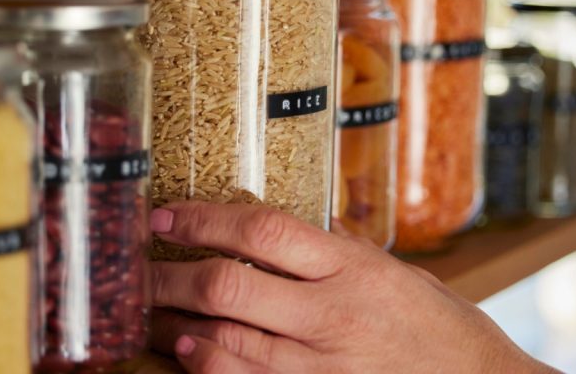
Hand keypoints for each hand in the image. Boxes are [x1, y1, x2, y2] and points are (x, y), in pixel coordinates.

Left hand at [147, 201, 553, 372]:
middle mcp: (331, 314)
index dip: (203, 219)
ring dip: (176, 323)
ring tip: (148, 309)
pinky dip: (209, 366)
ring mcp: (321, 364)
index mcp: (351, 267)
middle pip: (228, 286)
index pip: (261, 230)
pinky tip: (187, 352)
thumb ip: (331, 254)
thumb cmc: (438, 325)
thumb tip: (269, 234)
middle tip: (137, 266)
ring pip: (227, 339)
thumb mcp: (391, 271)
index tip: (166, 216)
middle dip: (170, 275)